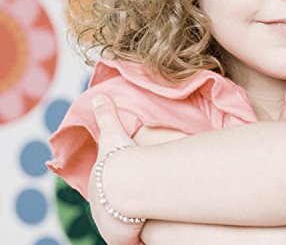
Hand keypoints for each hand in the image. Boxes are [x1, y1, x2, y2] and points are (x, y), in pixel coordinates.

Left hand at [88, 94, 144, 244]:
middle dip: (121, 206)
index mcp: (98, 186)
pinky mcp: (122, 240)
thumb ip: (106, 115)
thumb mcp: (112, 133)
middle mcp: (100, 210)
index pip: (106, 187)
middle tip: (136, 202)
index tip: (126, 182)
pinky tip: (147, 232)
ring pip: (122, 226)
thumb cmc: (118, 159)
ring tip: (145, 217)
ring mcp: (110, 227)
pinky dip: (138, 237)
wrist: (125, 184)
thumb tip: (98, 97)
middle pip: (112, 208)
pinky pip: (132, 240)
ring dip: (131, 222)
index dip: (116, 185)